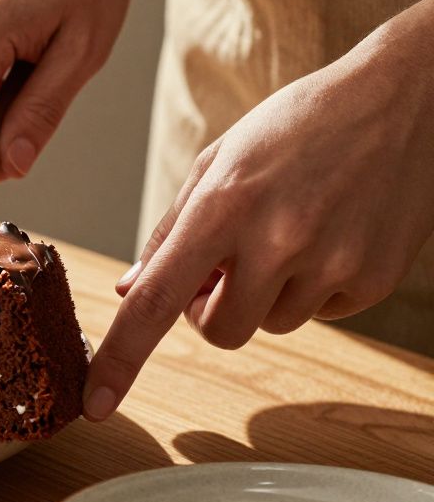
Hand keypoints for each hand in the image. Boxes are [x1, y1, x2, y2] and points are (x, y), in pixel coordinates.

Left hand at [85, 0, 433, 420]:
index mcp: (222, 207)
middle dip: (213, 309)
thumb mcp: (218, 161)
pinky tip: (332, 233)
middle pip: (218, 332)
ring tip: (290, 230)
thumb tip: (129, 292)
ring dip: (268, 294)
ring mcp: (332, 263)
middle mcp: (277, 240)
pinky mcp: (375, 279)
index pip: (156, 301)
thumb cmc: (297, 124)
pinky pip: (322, 313)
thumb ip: (169, 232)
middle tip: (228, 263)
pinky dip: (316, 286)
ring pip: (272, 325)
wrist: (404, 97)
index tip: (97, 404)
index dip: (120, 359)